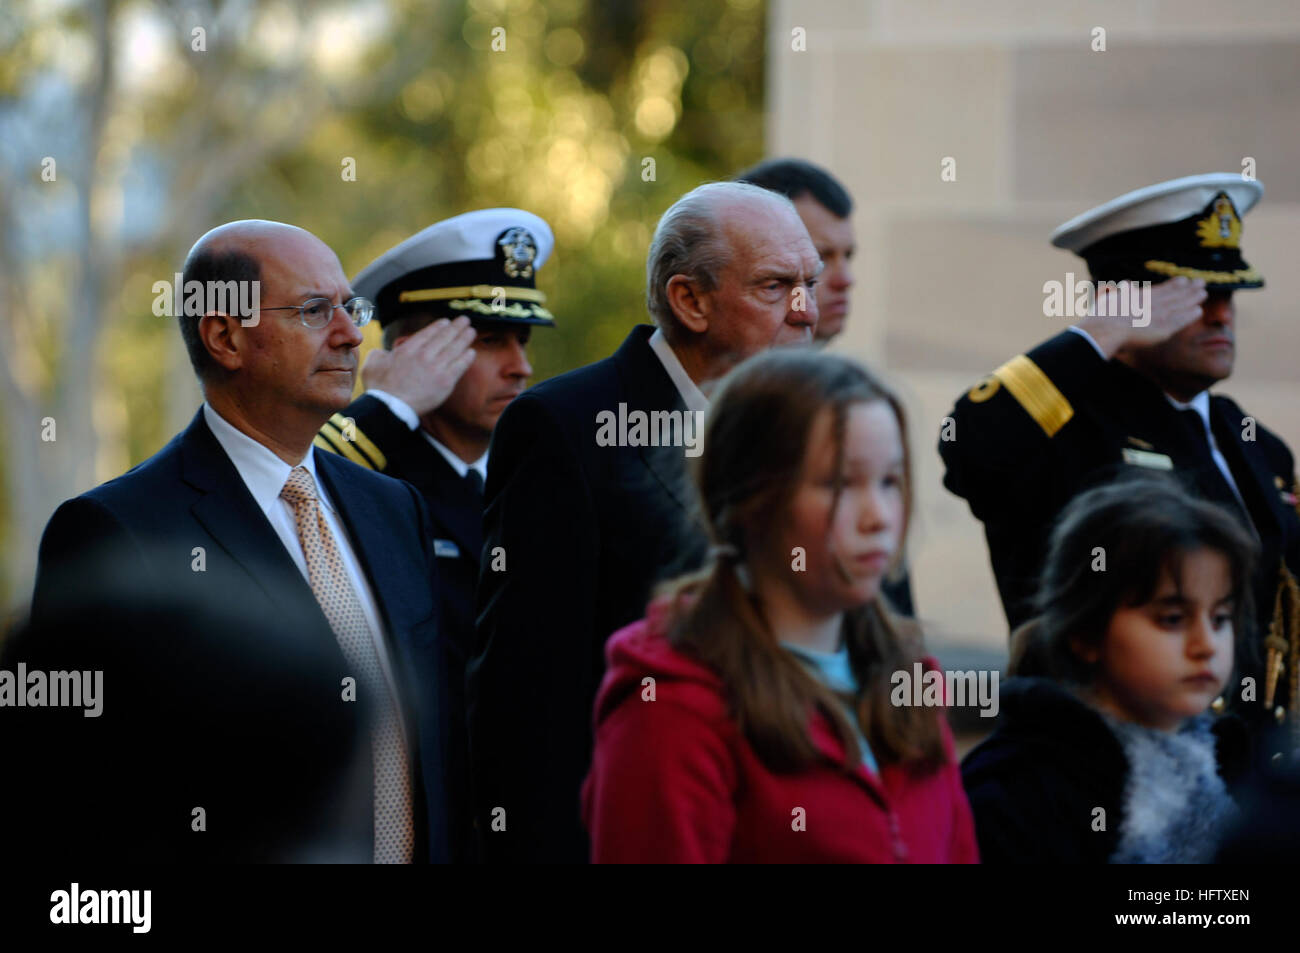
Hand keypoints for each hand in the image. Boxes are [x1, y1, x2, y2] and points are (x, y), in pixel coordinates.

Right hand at [361, 316, 476, 415]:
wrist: (391, 407)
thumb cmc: (380, 388)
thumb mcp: (372, 363)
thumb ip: (379, 354)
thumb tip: (383, 353)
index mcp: (408, 349)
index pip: (428, 333)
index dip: (439, 326)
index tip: (446, 322)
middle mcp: (424, 355)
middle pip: (444, 337)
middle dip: (456, 327)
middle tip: (464, 320)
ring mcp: (436, 368)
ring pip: (454, 349)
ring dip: (464, 338)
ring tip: (471, 331)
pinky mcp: (445, 382)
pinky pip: (460, 366)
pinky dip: (466, 357)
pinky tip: (471, 352)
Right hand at [1077, 277, 1206, 357]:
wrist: (1106, 329)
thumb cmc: (1100, 318)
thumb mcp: (1107, 299)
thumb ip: (1117, 293)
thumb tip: (1121, 284)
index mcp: (1139, 297)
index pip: (1161, 290)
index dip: (1173, 285)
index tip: (1183, 280)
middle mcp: (1152, 303)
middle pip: (1174, 294)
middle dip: (1188, 288)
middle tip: (1201, 282)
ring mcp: (1159, 315)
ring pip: (1180, 304)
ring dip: (1193, 298)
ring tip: (1204, 293)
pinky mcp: (1164, 328)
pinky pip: (1180, 320)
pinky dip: (1189, 315)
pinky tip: (1198, 311)